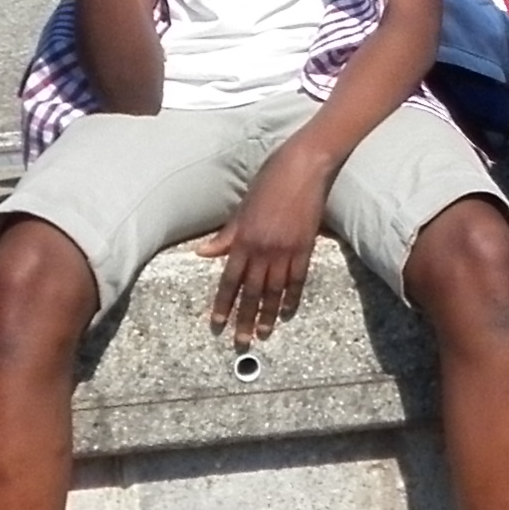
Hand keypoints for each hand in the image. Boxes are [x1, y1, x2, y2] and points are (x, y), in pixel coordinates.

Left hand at [208, 143, 334, 341]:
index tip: (218, 324)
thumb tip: (203, 252)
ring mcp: (285, 250)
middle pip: (251, 292)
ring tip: (263, 334)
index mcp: (243, 239)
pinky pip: (297, 279)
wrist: (302, 167)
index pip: (230, 280)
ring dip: (267, 315)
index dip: (223, 304)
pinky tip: (287, 312)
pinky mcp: (305, 247)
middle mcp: (262, 249)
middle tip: (241, 342)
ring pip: (274, 290)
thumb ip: (226, 235)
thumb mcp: (242, 208)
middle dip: (244, 319)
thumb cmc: (269, 182)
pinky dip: (292, 298)